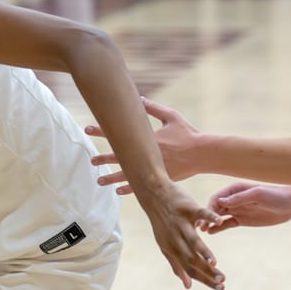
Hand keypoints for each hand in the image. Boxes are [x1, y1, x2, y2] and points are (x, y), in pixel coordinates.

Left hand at [86, 97, 202, 191]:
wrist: (203, 154)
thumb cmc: (188, 133)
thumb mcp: (171, 117)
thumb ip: (154, 108)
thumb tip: (139, 98)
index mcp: (147, 138)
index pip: (119, 134)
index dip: (102, 130)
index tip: (87, 129)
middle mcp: (146, 154)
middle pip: (119, 157)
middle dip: (103, 158)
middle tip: (91, 159)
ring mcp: (152, 168)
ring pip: (127, 175)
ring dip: (112, 178)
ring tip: (99, 181)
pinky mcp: (160, 178)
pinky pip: (140, 186)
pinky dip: (129, 189)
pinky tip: (118, 191)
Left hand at [136, 182, 225, 289]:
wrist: (153, 194)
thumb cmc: (162, 222)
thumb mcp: (166, 245)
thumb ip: (177, 265)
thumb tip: (188, 286)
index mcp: (172, 249)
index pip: (190, 269)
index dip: (204, 280)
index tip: (220, 288)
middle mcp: (176, 238)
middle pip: (192, 259)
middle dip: (207, 272)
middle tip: (223, 282)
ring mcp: (181, 223)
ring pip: (193, 240)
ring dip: (204, 252)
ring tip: (214, 264)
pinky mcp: (187, 208)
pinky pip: (200, 213)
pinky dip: (209, 217)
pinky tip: (218, 222)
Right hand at [205, 182, 290, 233]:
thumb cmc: (276, 195)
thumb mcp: (258, 195)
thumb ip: (240, 198)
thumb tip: (221, 201)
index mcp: (235, 189)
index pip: (216, 197)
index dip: (209, 207)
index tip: (204, 216)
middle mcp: (233, 199)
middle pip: (214, 207)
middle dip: (206, 216)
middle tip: (199, 226)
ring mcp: (237, 209)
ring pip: (218, 216)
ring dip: (210, 222)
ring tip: (202, 231)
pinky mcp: (242, 219)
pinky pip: (227, 224)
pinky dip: (218, 228)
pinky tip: (211, 233)